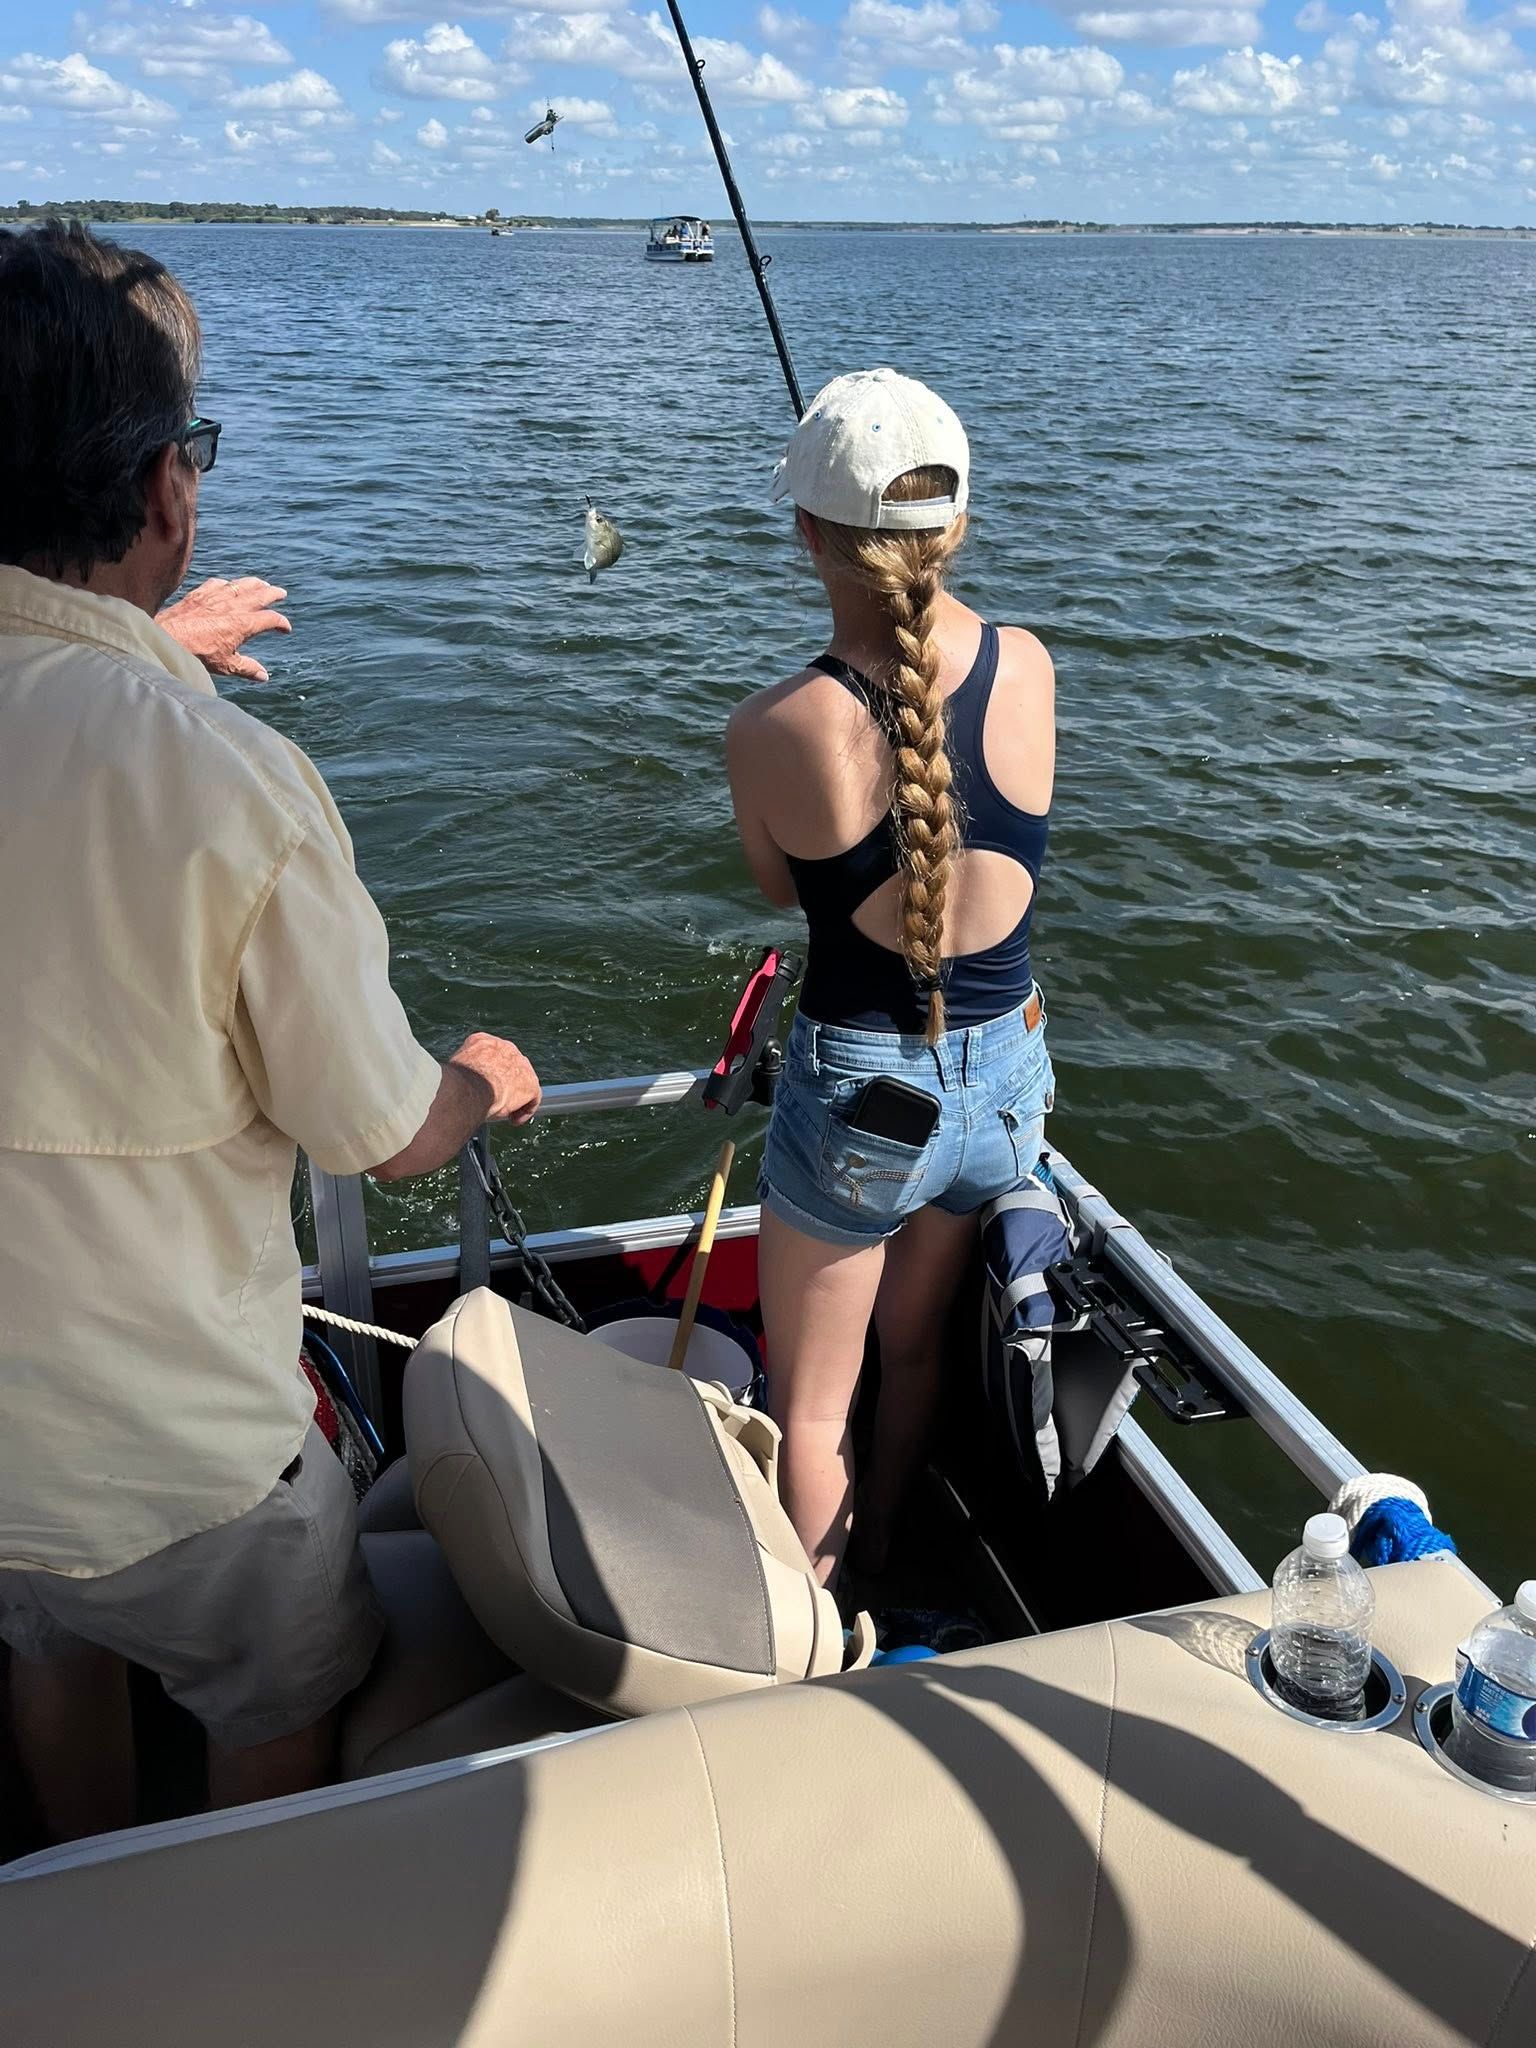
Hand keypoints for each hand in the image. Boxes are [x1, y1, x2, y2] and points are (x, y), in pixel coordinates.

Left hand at [156, 577, 291, 681]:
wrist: (168, 639)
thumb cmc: (197, 653)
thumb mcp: (226, 665)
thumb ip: (247, 668)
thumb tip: (263, 676)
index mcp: (244, 624)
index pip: (270, 619)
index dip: (281, 623)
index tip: (285, 628)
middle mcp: (233, 606)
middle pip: (260, 594)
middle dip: (273, 594)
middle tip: (281, 593)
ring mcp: (217, 596)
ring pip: (241, 584)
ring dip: (254, 583)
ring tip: (262, 583)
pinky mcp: (200, 593)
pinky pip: (218, 583)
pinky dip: (227, 583)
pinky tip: (228, 584)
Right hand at [448, 1032, 541, 1126]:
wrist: (469, 1089)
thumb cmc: (455, 1084)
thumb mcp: (454, 1072)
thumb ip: (462, 1072)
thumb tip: (456, 1084)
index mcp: (482, 1041)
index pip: (491, 1055)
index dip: (489, 1073)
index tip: (483, 1087)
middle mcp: (505, 1048)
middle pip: (509, 1066)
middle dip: (504, 1083)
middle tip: (495, 1100)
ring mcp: (520, 1064)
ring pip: (521, 1081)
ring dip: (515, 1097)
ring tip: (505, 1112)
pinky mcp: (530, 1083)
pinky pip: (532, 1098)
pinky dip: (524, 1110)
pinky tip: (513, 1119)